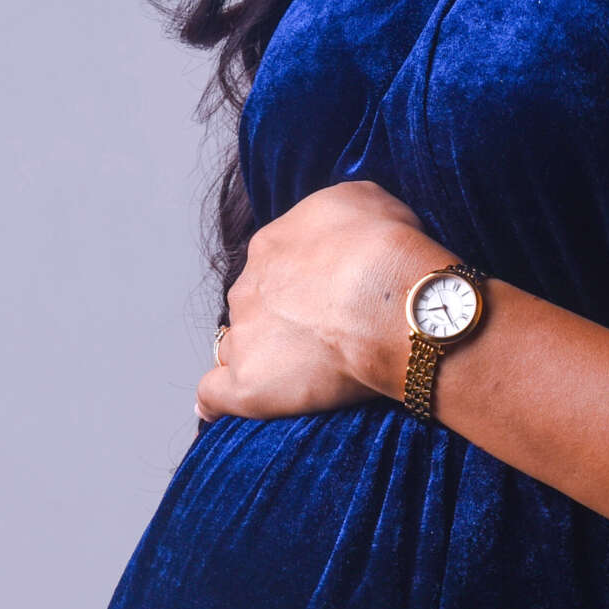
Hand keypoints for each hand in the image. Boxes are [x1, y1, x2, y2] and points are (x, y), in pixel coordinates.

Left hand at [195, 179, 441, 421]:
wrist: (392, 300)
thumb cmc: (386, 249)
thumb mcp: (366, 199)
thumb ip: (338, 210)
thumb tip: (341, 226)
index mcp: (271, 246)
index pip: (274, 266)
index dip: (303, 284)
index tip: (333, 298)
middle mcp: (248, 288)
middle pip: (254, 307)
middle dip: (280, 319)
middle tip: (326, 335)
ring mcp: (244, 336)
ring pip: (237, 347)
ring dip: (258, 357)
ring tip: (298, 375)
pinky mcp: (247, 383)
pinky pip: (215, 395)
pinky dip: (217, 402)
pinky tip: (222, 409)